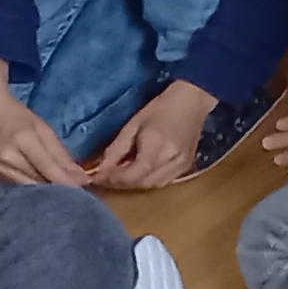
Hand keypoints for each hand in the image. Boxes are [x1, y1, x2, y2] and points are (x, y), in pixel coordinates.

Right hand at [0, 61, 86, 186]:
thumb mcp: (42, 128)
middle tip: (78, 189)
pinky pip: (17, 187)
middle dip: (60, 187)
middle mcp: (8, 158)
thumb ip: (60, 153)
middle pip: (40, 182)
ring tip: (63, 190)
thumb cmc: (15, 115)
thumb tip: (79, 176)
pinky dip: (32, 187)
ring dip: (46, 191)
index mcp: (23, 141)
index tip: (85, 184)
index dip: (68, 181)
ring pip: (29, 188)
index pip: (49, 169)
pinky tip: (42, 187)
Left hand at [88, 79, 219, 189]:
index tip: (96, 177)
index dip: (111, 179)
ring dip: (135, 182)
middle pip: (140, 183)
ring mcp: (181, 166)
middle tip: (106, 175)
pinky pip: (164, 182)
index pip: (130, 175)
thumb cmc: (160, 109)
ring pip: (152, 185)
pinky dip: (149, 180)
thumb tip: (100, 169)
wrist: (191, 103)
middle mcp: (170, 160)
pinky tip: (142, 171)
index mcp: (155, 146)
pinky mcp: (186, 167)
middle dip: (121, 182)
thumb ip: (116, 149)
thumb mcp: (133, 125)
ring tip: (122, 172)